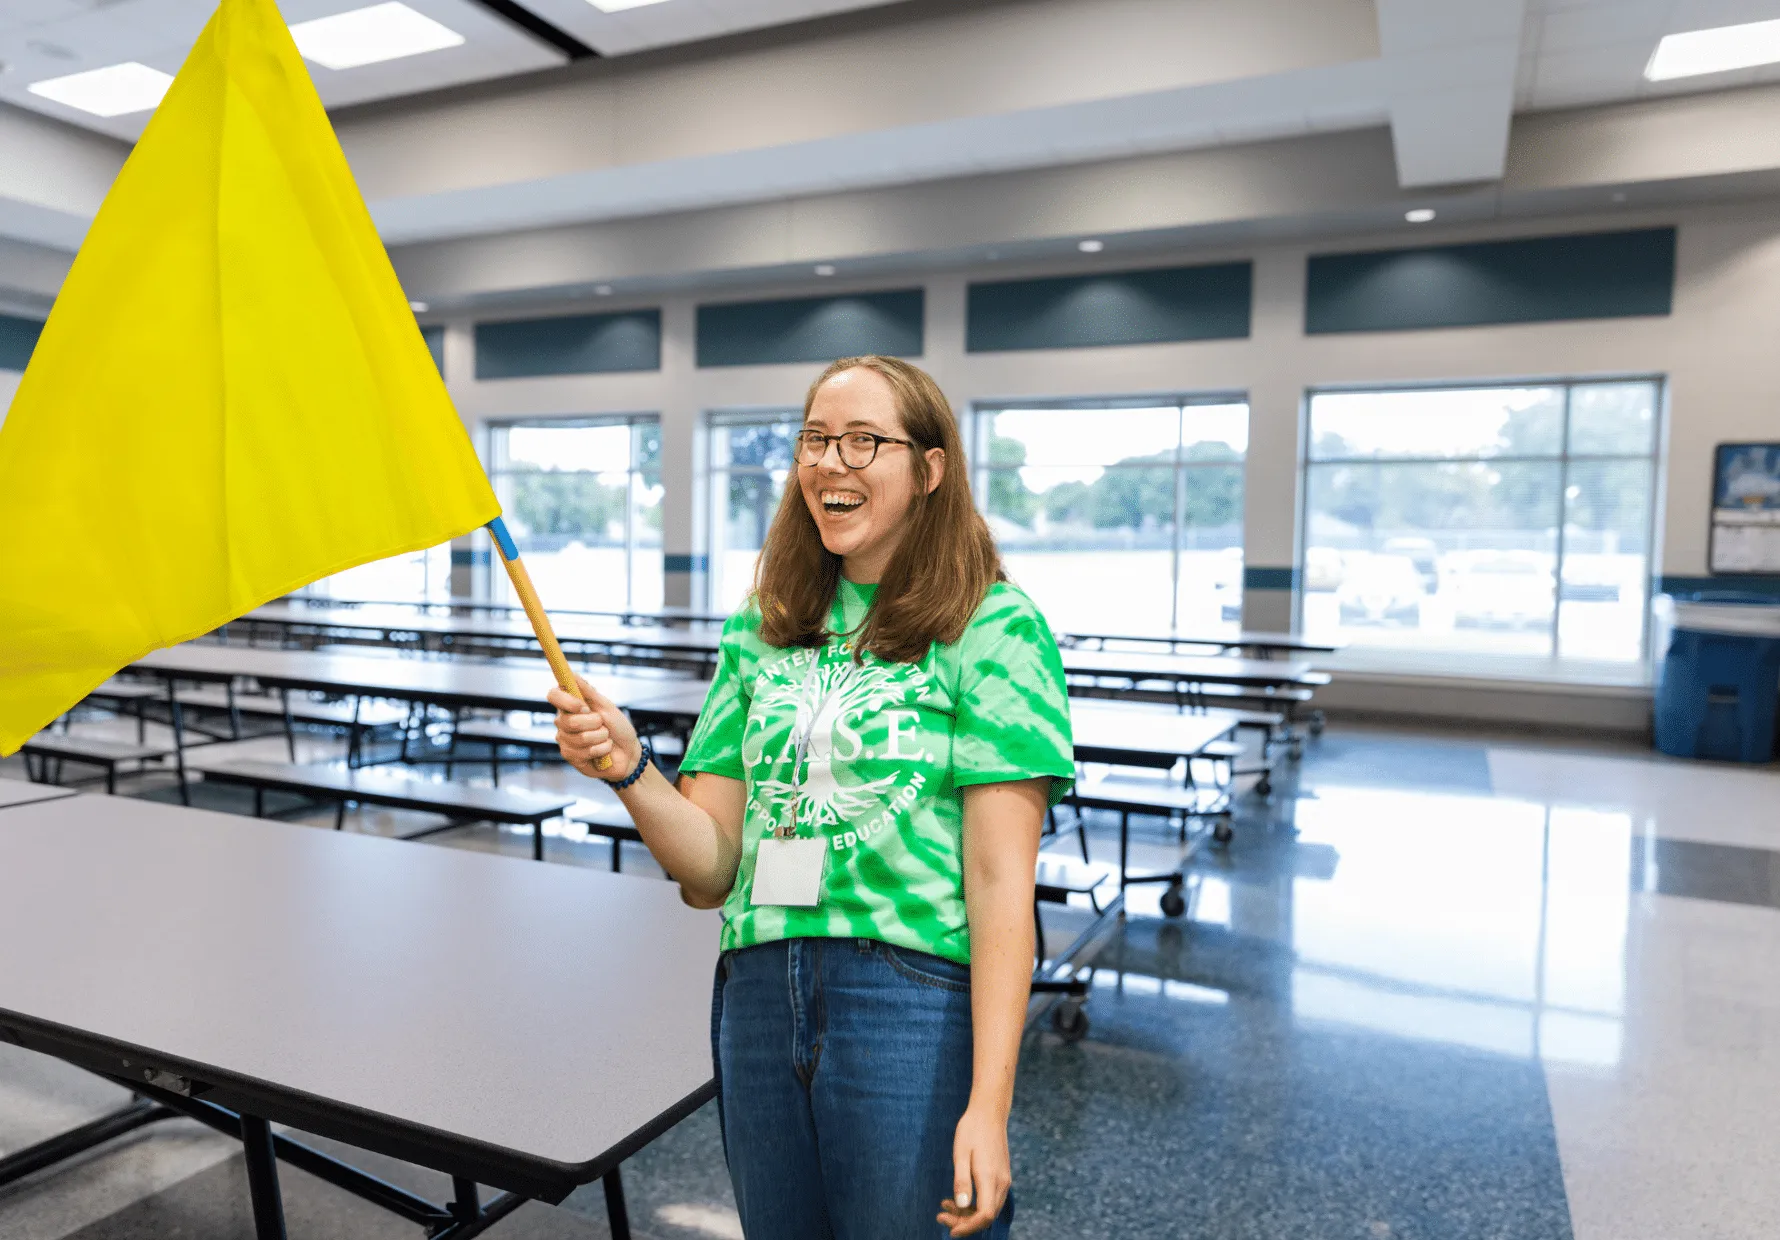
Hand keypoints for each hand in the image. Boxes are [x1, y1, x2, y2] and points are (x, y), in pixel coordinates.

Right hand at [547, 674, 641, 782]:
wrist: (628, 752)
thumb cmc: (617, 727)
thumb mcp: (606, 706)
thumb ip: (588, 691)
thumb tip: (572, 673)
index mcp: (570, 706)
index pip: (553, 695)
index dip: (567, 701)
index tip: (583, 706)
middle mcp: (563, 722)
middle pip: (568, 721)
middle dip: (594, 723)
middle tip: (603, 724)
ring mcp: (565, 740)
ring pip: (581, 738)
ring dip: (602, 737)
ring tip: (605, 738)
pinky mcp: (571, 757)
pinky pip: (586, 752)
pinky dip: (603, 749)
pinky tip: (604, 751)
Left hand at [937, 1103, 1010, 1236]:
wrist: (989, 1113)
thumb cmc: (972, 1130)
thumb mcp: (961, 1153)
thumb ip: (962, 1181)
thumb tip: (961, 1206)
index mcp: (990, 1178)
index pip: (985, 1216)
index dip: (968, 1227)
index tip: (950, 1230)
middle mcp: (1001, 1183)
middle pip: (987, 1217)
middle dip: (964, 1223)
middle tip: (941, 1215)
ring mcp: (1004, 1181)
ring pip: (988, 1210)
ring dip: (968, 1214)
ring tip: (945, 1205)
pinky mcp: (1001, 1177)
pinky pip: (990, 1200)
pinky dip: (975, 1205)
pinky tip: (958, 1198)